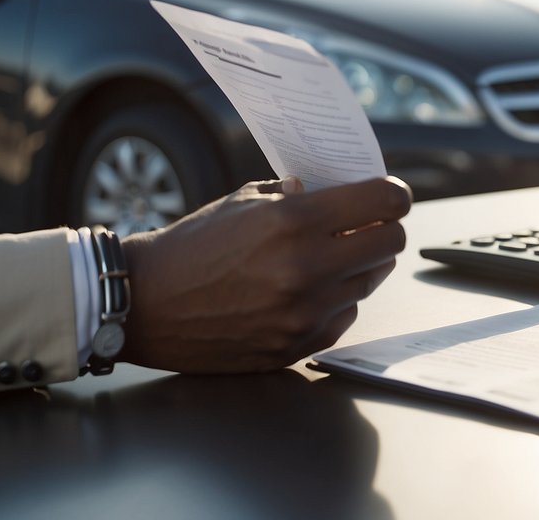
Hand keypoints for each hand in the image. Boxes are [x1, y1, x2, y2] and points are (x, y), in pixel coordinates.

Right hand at [118, 175, 411, 372]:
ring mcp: (303, 313)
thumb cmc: (191, 246)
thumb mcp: (242, 202)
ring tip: (331, 255)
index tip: (392, 196)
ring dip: (358, 266)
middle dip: (384, 230)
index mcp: (293, 223)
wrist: (144, 304)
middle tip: (367, 226)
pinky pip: (343, 315)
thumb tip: (335, 192)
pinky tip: (310, 289)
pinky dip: (336, 300)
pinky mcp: (296, 345)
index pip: (384, 203)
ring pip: (369, 282)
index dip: (394, 196)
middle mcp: (306, 269)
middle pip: (390, 244)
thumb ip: (295, 195)